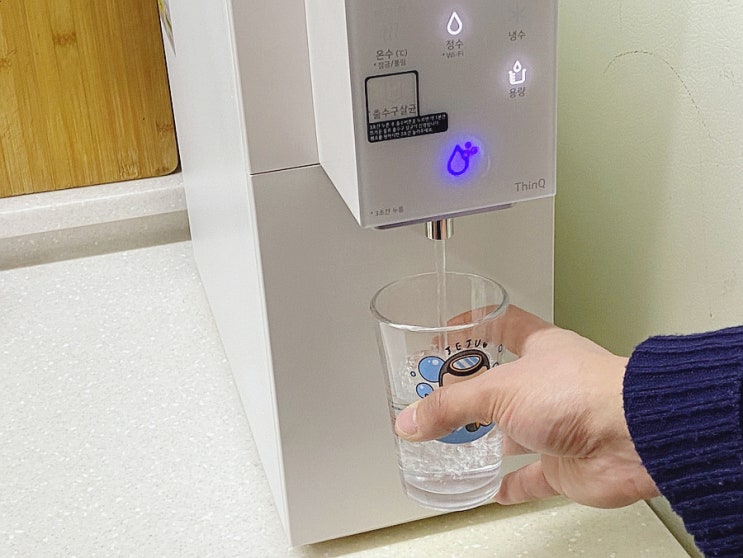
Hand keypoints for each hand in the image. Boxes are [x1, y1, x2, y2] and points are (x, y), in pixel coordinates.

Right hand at [395, 306, 659, 507]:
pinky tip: (494, 488)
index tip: (450, 328)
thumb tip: (411, 419)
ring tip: (457, 439)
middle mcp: (550, 384)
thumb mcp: (500, 390)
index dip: (476, 323)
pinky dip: (513, 483)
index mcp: (540, 349)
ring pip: (516, 429)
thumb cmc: (583, 393)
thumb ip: (450, 407)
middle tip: (439, 393)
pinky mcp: (565, 463)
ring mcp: (558, 424)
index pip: (505, 325)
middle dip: (473, 388)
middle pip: (504, 381)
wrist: (632, 438)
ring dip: (489, 436)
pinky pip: (533, 476)